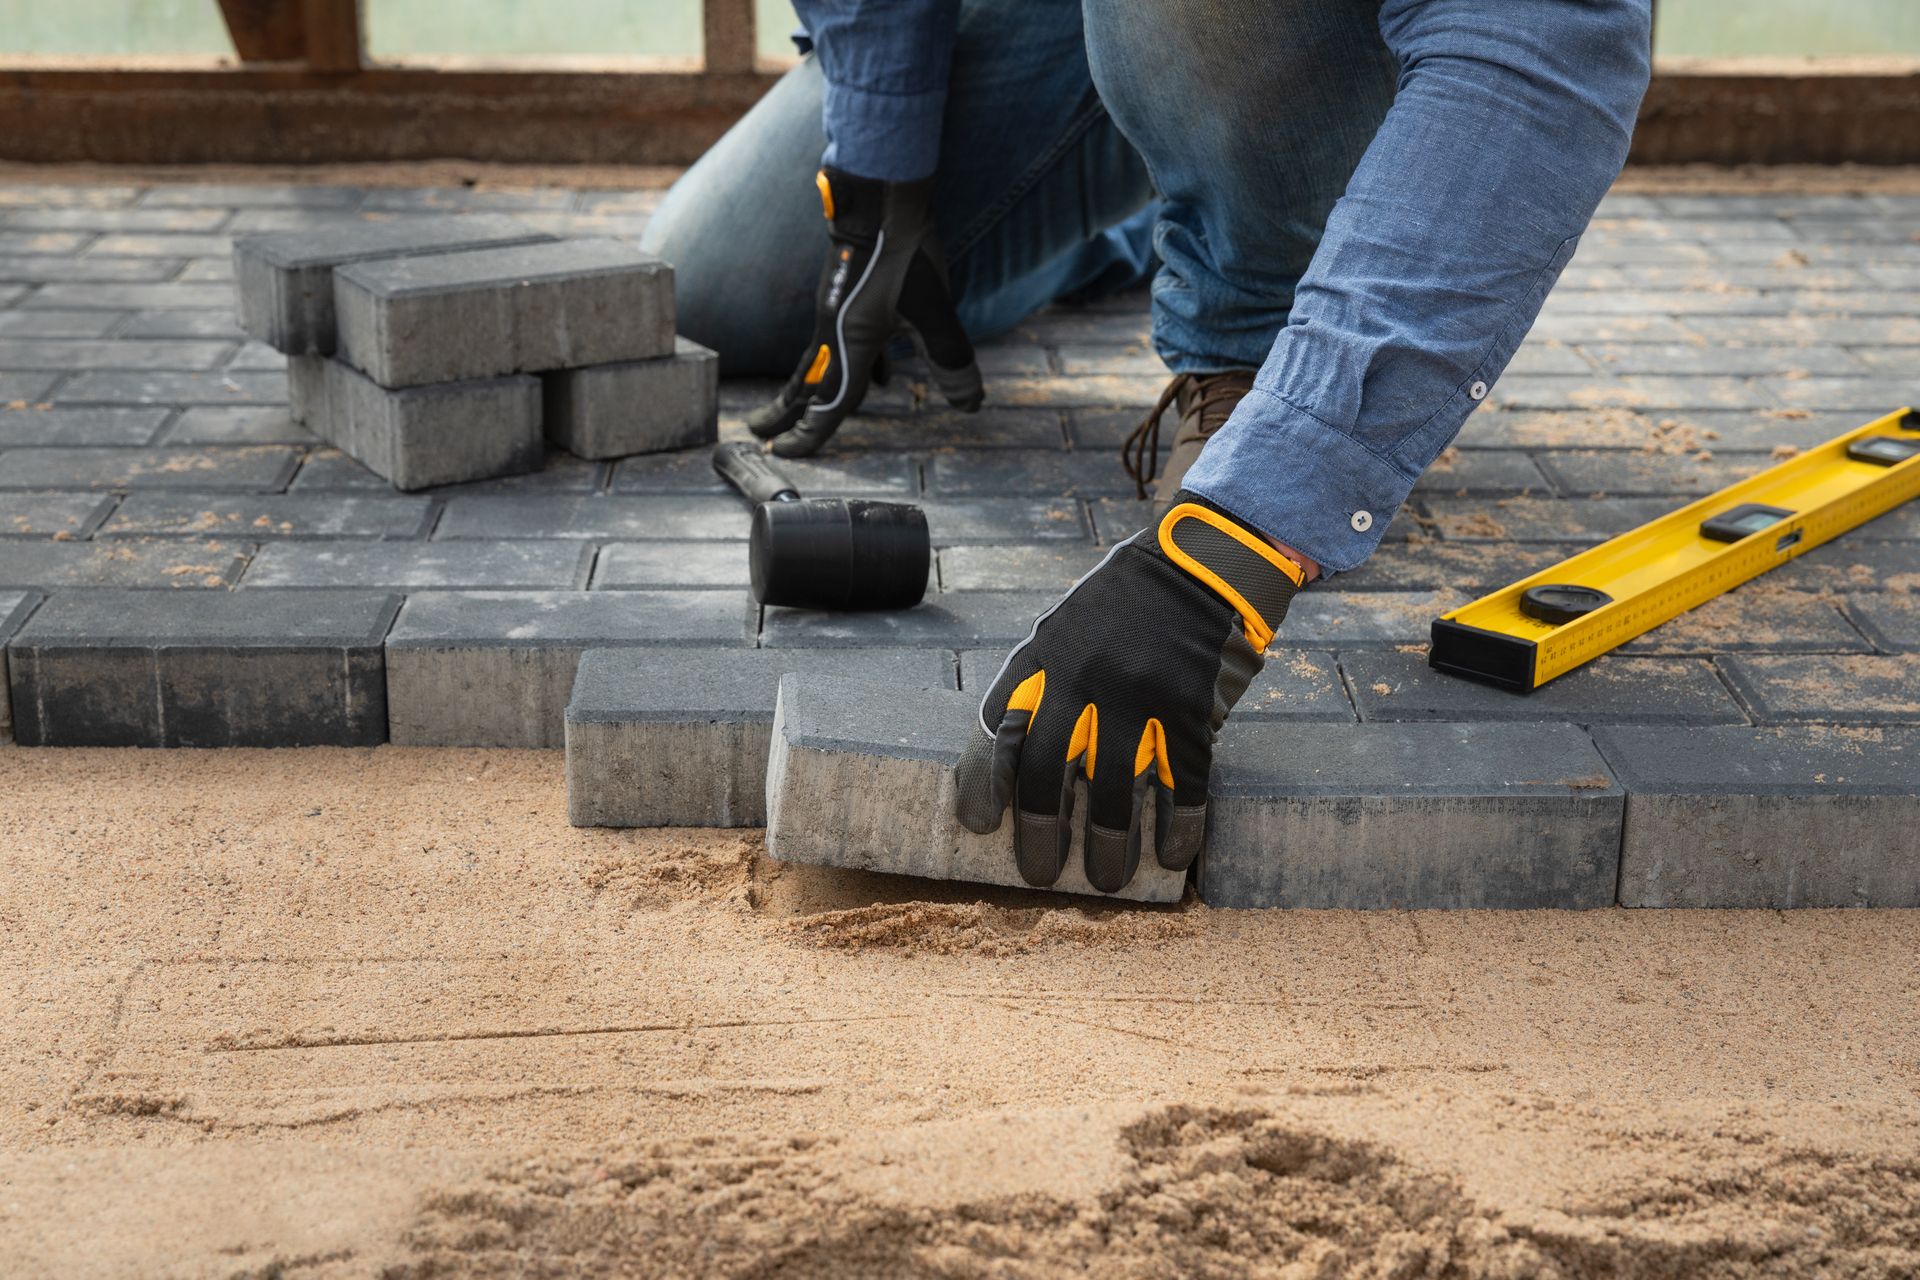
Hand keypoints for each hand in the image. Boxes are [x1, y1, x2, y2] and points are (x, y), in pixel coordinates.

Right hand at [746, 167, 982, 457]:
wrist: (879, 197)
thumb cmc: (904, 252)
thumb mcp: (934, 311)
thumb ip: (950, 359)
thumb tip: (969, 403)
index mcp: (850, 344)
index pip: (829, 402)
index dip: (811, 434)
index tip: (786, 454)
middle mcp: (833, 332)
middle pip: (802, 383)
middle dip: (781, 412)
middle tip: (758, 433)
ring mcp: (835, 312)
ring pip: (819, 363)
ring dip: (810, 391)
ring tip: (808, 411)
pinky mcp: (844, 297)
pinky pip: (838, 343)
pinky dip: (847, 367)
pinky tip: (878, 373)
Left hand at [956, 494, 1303, 892]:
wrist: (1200, 564)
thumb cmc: (1124, 606)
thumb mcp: (1065, 629)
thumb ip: (1041, 684)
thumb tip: (1017, 760)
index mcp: (1043, 658)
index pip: (999, 731)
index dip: (984, 784)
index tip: (979, 825)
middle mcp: (1082, 680)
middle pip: (1049, 774)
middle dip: (1040, 833)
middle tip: (1038, 875)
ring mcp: (1138, 697)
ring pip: (1112, 792)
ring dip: (1107, 845)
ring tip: (1104, 881)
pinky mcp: (1191, 709)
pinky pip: (1180, 784)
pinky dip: (1177, 826)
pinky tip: (1172, 855)